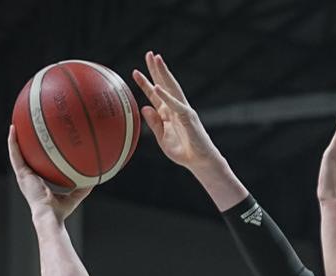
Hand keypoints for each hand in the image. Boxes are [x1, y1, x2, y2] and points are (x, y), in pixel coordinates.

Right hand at [7, 126, 92, 222]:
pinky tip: (13, 128)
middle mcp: (28, 178)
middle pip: (25, 158)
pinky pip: (15, 154)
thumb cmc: (60, 211)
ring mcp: (23, 176)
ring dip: (14, 139)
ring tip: (15, 125)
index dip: (35, 157)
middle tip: (25, 132)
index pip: (36, 167)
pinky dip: (13, 141)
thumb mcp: (75, 195)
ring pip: (16, 154)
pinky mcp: (21, 173)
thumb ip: (83, 187)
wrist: (49, 215)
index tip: (38, 147)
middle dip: (24, 145)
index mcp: (38, 183)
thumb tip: (96, 179)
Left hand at [131, 52, 222, 172]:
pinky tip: (157, 86)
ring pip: (172, 88)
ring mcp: (183, 111)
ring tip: (156, 59)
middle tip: (149, 54)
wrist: (200, 162)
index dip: (145, 83)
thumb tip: (144, 107)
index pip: (155, 95)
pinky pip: (175, 105)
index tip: (135, 72)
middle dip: (157, 69)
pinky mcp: (188, 117)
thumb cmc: (183, 152)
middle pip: (165, 84)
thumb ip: (154, 124)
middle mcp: (175, 108)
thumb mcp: (162, 139)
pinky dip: (166, 96)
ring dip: (163, 73)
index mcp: (168, 113)